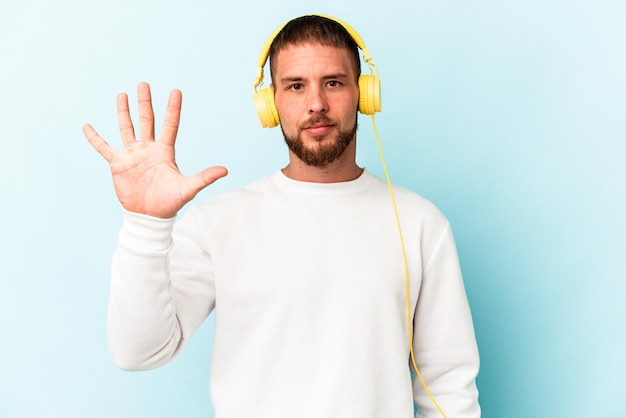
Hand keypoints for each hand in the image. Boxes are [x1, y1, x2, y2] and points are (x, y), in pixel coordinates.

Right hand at [83, 82, 227, 217]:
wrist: (149, 216)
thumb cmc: (170, 203)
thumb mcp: (188, 188)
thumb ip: (204, 177)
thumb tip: (225, 170)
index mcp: (165, 151)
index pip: (170, 125)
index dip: (173, 109)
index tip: (176, 91)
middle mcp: (148, 148)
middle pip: (146, 120)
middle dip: (145, 103)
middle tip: (144, 84)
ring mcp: (132, 154)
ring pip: (126, 128)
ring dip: (124, 112)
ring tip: (122, 95)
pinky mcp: (118, 164)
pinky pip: (104, 148)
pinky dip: (95, 138)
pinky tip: (87, 126)